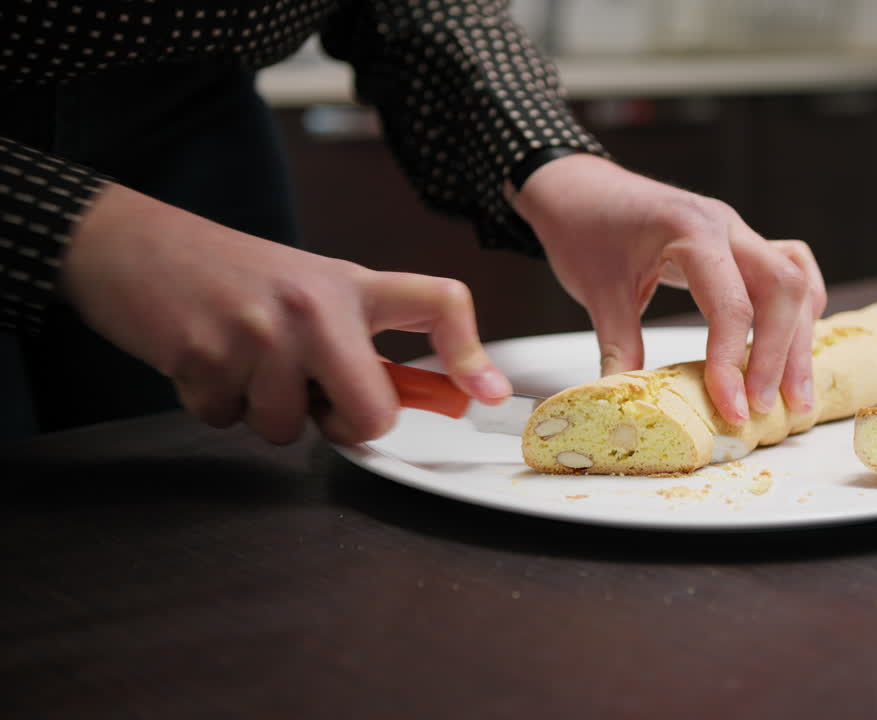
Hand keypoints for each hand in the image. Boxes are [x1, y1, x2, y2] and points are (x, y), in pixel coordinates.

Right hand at [62, 183, 511, 444]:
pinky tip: (204, 358)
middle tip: (310, 396)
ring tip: (241, 358)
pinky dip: (215, 404)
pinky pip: (229, 422)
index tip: (489, 393)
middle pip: (373, 412)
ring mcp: (262, 332)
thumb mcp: (307, 289)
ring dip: (261, 410)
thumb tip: (390, 409)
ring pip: (288, 429)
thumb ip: (352, 341)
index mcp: (350, 286)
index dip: (471, 352)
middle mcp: (316, 305)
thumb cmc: (229, 274)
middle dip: (343, 424)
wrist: (132, 243)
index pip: (436, 303)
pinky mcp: (207, 357)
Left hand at [510, 154, 826, 424]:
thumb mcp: (596, 292)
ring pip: (795, 281)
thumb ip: (619, 348)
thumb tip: (631, 404)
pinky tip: (794, 346)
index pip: (731, 305)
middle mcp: (725, 226)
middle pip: (782, 289)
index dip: (733, 364)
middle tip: (769, 409)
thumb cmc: (584, 228)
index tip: (733, 410)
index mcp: (690, 232)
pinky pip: (790, 269)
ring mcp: (738, 232)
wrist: (577, 187)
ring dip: (798, 340)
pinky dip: (798, 309)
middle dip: (781, 355)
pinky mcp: (740, 242)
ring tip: (796, 396)